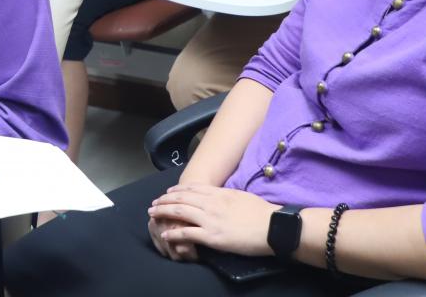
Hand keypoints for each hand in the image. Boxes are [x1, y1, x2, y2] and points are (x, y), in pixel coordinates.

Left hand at [148, 183, 280, 257]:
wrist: (272, 226)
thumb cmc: (261, 212)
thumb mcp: (241, 196)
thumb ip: (225, 195)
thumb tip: (218, 195)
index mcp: (219, 194)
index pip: (192, 189)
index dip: (177, 190)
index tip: (168, 192)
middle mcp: (211, 204)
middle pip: (181, 198)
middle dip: (164, 200)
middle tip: (153, 203)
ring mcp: (210, 219)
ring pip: (180, 212)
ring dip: (163, 212)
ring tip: (153, 214)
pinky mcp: (212, 236)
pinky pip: (187, 233)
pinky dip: (174, 232)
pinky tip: (165, 234)